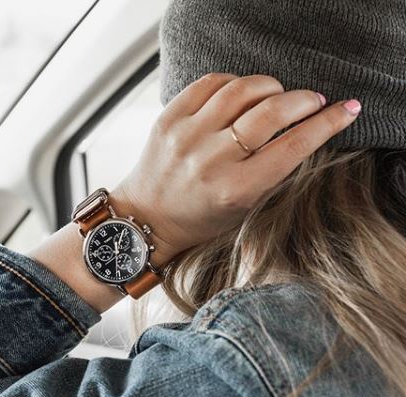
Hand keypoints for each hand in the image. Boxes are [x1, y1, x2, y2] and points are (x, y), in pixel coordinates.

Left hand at [109, 73, 360, 262]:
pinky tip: (243, 93)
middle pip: (272, 111)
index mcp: (235, 190)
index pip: (293, 145)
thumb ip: (273, 171)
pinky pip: (212, 82)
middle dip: (304, 100)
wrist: (147, 218)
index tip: (344, 110)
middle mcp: (211, 160)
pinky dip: (235, 82)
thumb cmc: (200, 219)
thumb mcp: (244, 209)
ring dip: (271, 86)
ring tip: (278, 96)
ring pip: (243, 89)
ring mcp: (187, 136)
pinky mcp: (169, 118)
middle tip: (313, 102)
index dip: (326, 123)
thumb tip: (307, 128)